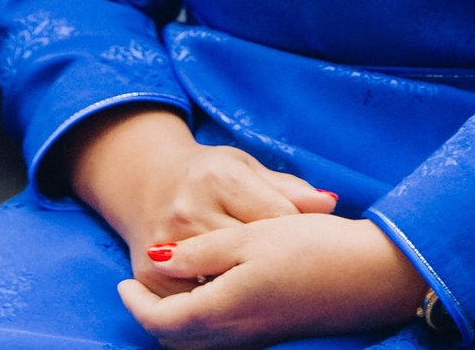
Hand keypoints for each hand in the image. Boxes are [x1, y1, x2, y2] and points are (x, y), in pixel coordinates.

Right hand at [63, 108, 335, 297]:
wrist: (144, 182)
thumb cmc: (209, 175)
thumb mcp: (247, 168)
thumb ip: (288, 188)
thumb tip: (330, 204)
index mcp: (220, 179)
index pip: (277, 217)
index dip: (298, 233)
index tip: (307, 241)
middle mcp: (189, 211)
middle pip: (249, 254)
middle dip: (274, 265)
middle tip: (293, 274)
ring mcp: (167, 246)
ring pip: (221, 283)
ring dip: (245, 292)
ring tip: (266, 292)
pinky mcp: (149, 273)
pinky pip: (191, 303)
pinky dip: (213, 306)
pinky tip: (232, 304)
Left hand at [118, 214, 427, 347]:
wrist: (374, 274)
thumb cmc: (314, 247)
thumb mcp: (252, 236)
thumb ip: (201, 252)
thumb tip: (159, 261)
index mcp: (223, 308)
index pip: (160, 320)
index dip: (135, 304)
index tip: (121, 284)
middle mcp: (235, 333)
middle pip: (174, 339)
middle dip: (151, 318)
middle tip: (140, 291)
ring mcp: (257, 337)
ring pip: (197, 343)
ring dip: (176, 323)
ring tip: (173, 291)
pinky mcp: (276, 332)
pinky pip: (222, 339)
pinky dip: (203, 324)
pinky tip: (216, 294)